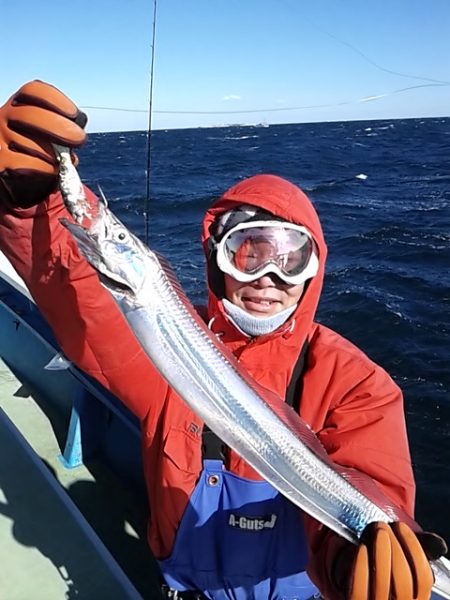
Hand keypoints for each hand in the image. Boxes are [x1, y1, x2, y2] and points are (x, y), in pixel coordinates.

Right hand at [0, 80, 86, 207]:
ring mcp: (0, 137)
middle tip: (80, 138)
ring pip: (31, 143)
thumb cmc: (38, 149)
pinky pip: (26, 163)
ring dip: (54, 154)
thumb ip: (59, 127)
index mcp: (18, 104)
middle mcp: (4, 116)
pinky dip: (46, 167)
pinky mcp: (0, 160)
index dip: (55, 99)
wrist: (17, 174)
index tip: (73, 113)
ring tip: (64, 161)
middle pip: (32, 115)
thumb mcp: (46, 132)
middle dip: (60, 127)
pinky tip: (55, 170)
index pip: (32, 90)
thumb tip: (76, 132)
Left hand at [325, 522, 446, 599]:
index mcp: (415, 597)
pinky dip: (361, 566)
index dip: (414, 549)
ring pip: (382, 584)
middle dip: (393, 547)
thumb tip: (439, 545)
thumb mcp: (402, 554)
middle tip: (381, 526)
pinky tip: (361, 547)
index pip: (423, 579)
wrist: (350, 570)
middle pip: (403, 580)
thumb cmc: (381, 560)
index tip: (400, 526)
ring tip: (372, 531)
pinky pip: (359, 590)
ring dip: (378, 552)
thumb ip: (420, 549)